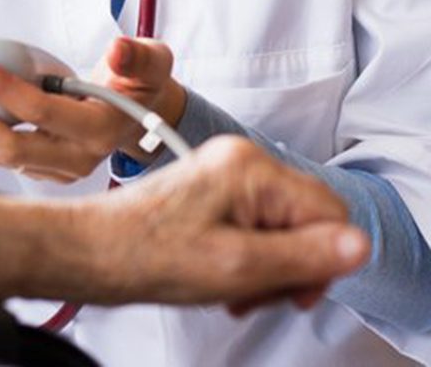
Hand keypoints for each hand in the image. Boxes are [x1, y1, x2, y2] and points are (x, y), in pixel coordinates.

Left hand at [0, 35, 182, 180]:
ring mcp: (52, 171)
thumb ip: (137, 56)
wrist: (142, 118)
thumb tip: (117, 50)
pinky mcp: (35, 170)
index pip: (43, 113)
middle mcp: (73, 160)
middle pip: (12, 150)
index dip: (5, 88)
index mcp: (98, 131)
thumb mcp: (151, 62)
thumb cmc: (140, 83)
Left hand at [80, 136, 369, 310]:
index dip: (321, 260)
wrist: (95, 251)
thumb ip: (305, 255)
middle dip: (291, 265)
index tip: (293, 290)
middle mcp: (239, 160)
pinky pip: (256, 226)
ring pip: (283, 228)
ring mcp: (225, 173)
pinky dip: (249, 259)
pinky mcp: (212, 190)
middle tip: (256, 292)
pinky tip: (224, 278)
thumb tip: (358, 244)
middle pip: (308, 219)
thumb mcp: (239, 266)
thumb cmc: (149, 253)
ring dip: (268, 268)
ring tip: (233, 289)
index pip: (330, 212)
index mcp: (250, 167)